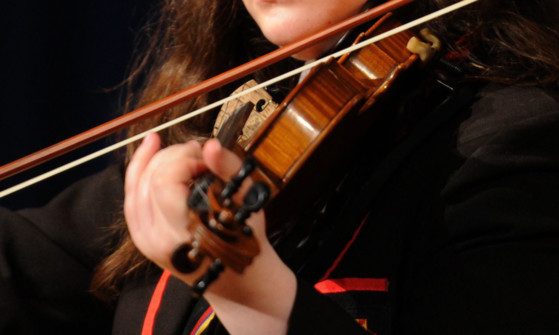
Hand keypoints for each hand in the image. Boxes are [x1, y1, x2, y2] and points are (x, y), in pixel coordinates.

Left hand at [124, 133, 295, 333]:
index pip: (165, 179)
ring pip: (133, 189)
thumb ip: (228, 169)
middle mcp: (160, 238)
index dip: (183, 158)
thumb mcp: (246, 201)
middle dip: (171, 156)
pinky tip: (149, 160)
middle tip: (196, 154)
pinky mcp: (143, 242)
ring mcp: (147, 242)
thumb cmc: (246, 239)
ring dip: (150, 162)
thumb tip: (210, 144)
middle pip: (148, 180)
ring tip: (169, 148)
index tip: (206, 158)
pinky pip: (131, 202)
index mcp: (187, 230)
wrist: (241, 282)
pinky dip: (138, 178)